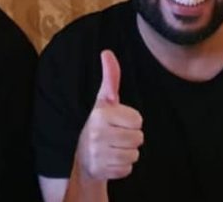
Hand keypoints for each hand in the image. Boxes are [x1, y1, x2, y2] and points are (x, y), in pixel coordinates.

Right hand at [75, 50, 142, 180]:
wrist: (84, 158)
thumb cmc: (100, 125)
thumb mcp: (104, 101)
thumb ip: (110, 78)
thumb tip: (107, 52)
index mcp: (100, 114)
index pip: (138, 120)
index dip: (131, 121)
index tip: (117, 122)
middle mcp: (97, 133)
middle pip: (139, 138)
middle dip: (131, 138)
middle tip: (116, 136)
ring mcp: (99, 154)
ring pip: (135, 154)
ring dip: (128, 153)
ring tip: (113, 148)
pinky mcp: (102, 171)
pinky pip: (128, 168)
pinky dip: (122, 166)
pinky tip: (111, 160)